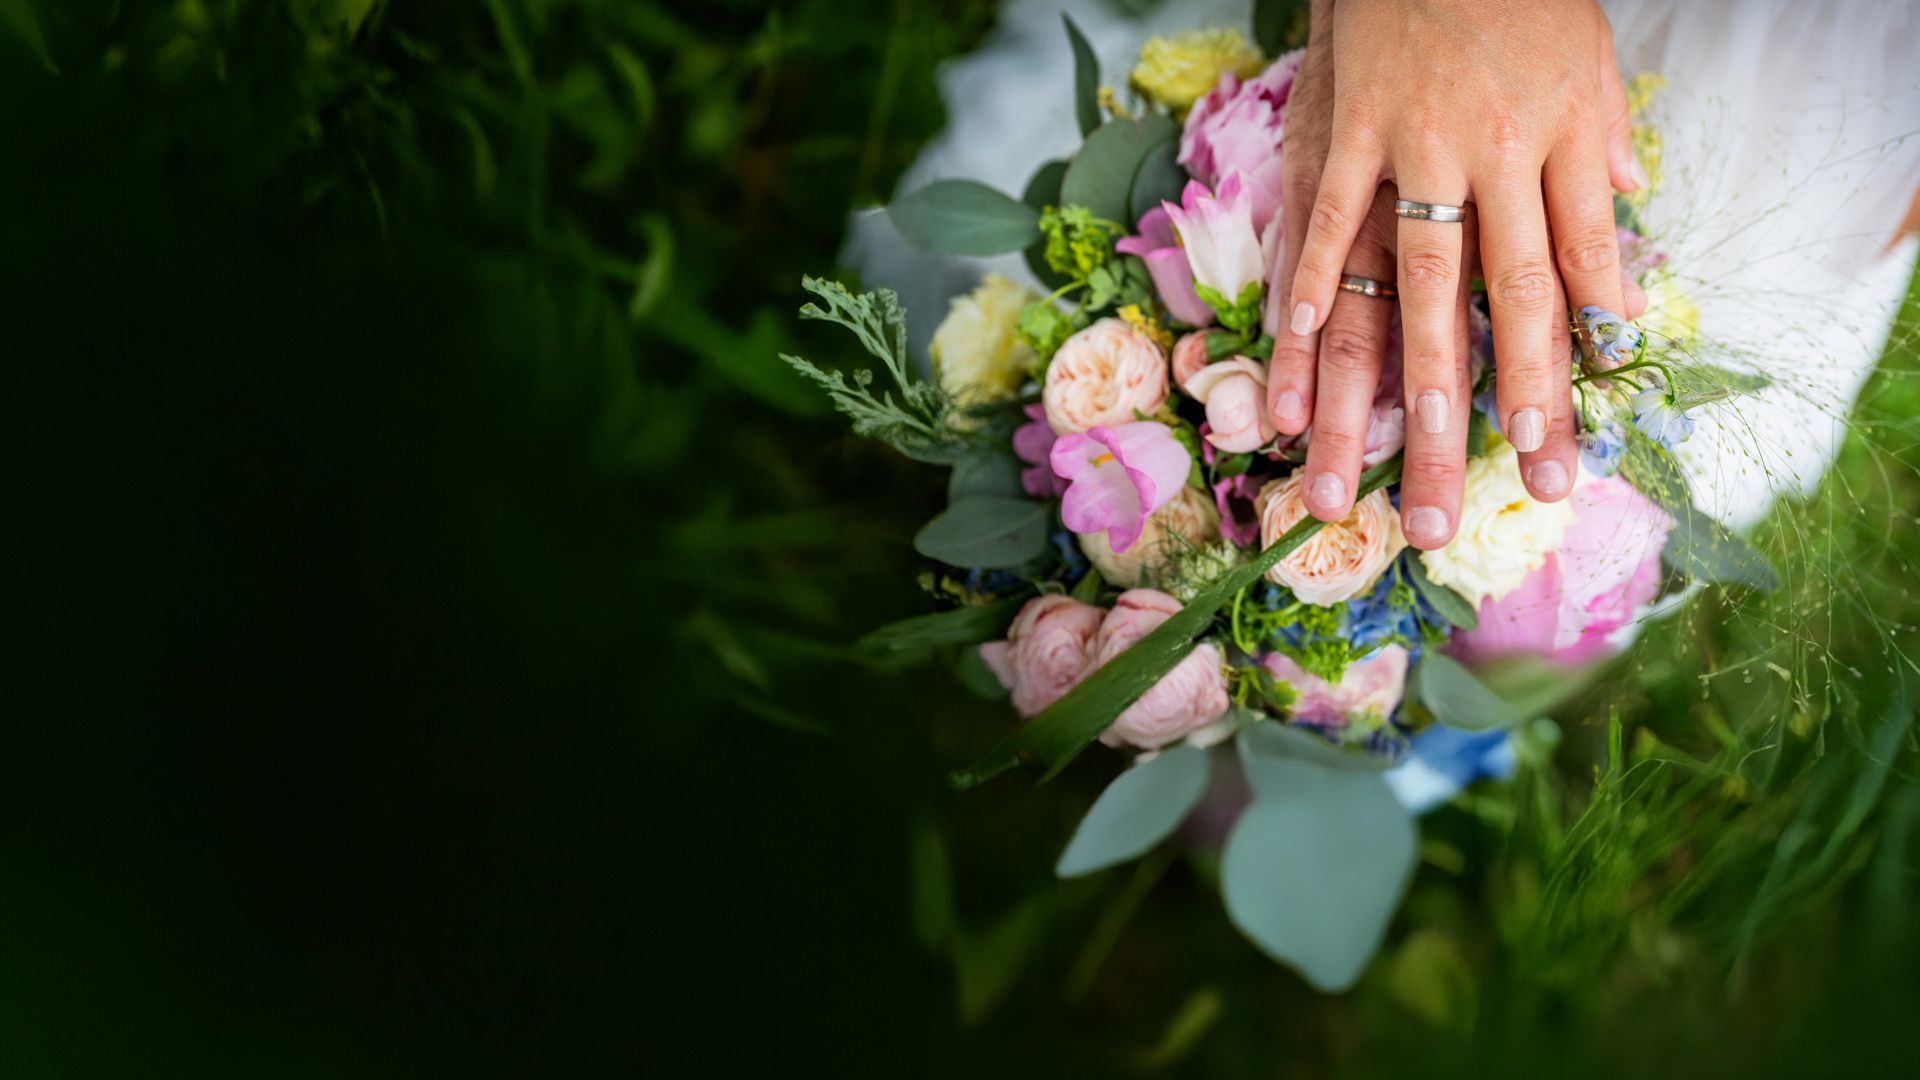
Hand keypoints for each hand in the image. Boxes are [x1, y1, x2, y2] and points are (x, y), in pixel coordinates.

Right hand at [1273, 0, 1639, 542]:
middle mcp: (1495, 150)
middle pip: (1509, 291)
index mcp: (1560, 139)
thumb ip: (1602, 138)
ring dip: (1415, 370)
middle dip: (1511, 392)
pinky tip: (1300, 355)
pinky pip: (1328, 219)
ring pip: (1419, 275)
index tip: (1572, 436)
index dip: (1580, 354)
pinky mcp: (1347, 128)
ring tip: (1408, 448)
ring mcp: (1416, 142)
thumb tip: (1634, 205)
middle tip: (1508, 476)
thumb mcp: (1586, 55)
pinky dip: (1313, 287)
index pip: (1581, 264)